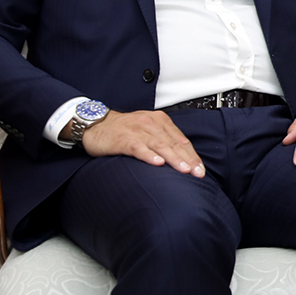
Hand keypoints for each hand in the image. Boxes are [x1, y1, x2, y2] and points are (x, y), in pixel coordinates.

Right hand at [81, 110, 204, 177]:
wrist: (95, 123)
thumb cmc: (123, 130)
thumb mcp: (147, 130)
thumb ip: (163, 140)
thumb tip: (182, 157)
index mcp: (160, 121)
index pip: (181, 140)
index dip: (192, 155)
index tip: (201, 169)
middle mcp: (151, 124)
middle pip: (174, 143)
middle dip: (188, 159)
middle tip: (198, 173)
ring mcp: (137, 131)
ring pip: (160, 145)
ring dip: (174, 158)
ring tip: (184, 169)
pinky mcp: (123, 139)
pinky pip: (138, 148)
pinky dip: (149, 155)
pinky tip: (157, 163)